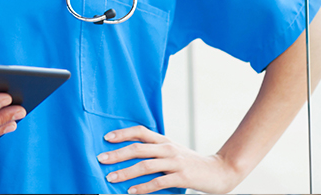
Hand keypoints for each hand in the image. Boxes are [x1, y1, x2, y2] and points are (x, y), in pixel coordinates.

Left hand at [96, 126, 241, 193]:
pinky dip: (143, 187)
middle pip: (138, 148)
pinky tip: (131, 192)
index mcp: (164, 140)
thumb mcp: (173, 151)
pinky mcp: (181, 177)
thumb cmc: (191, 163)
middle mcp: (167, 148)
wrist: (219, 171)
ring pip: (145, 165)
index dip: (123, 133)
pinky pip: (158, 182)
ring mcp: (175, 162)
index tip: (106, 137)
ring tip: (111, 177)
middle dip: (117, 153)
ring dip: (126, 172)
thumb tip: (131, 152)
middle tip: (101, 159)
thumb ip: (155, 150)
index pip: (141, 132)